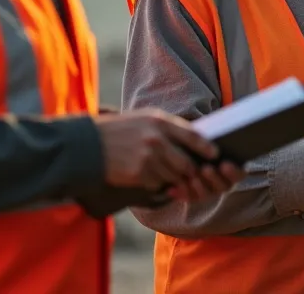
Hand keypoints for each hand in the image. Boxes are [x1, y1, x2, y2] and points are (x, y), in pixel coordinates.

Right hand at [96, 109, 243, 200]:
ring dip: (172, 180)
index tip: (215, 155)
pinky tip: (144, 176)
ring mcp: (148, 157)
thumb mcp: (144, 119)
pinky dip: (155, 184)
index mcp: (160, 122)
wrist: (89, 144)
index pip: (193, 136)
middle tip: (192, 175)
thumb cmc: (120, 130)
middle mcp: (157, 139)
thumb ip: (168, 128)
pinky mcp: (139, 173)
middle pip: (187, 163)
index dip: (206, 148)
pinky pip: (157, 184)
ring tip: (160, 173)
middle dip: (191, 172)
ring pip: (174, 176)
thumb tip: (195, 140)